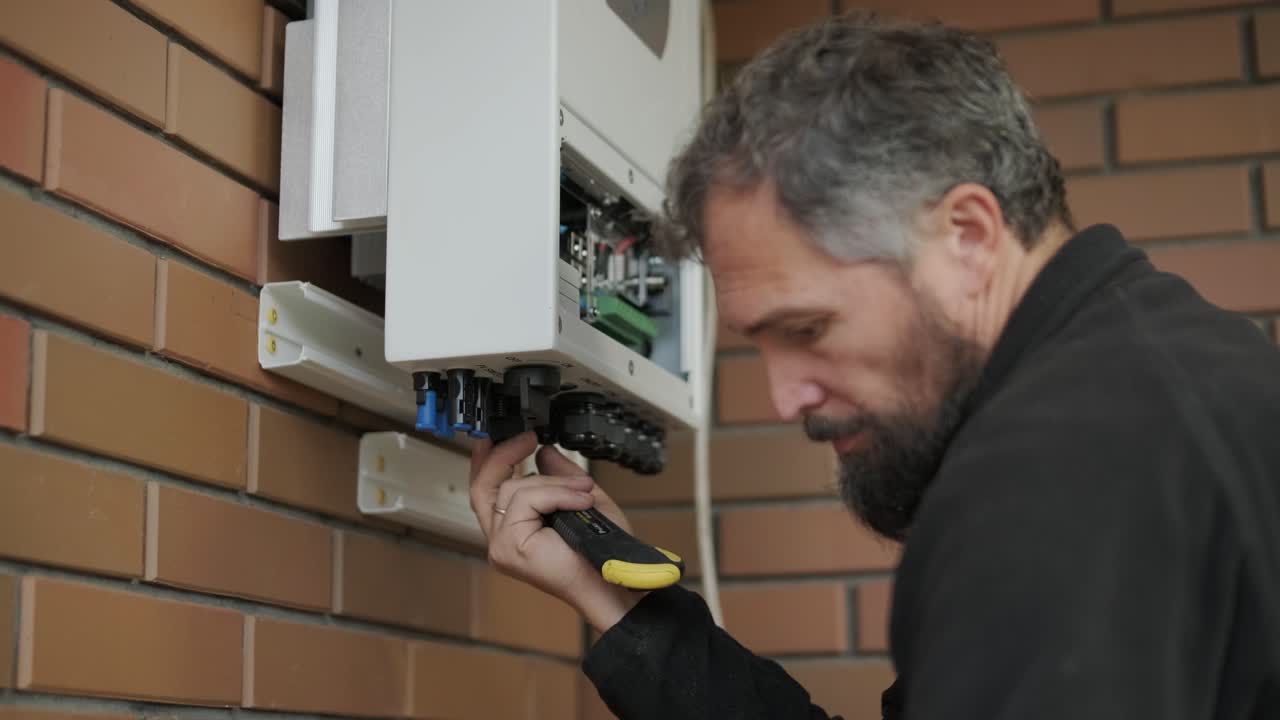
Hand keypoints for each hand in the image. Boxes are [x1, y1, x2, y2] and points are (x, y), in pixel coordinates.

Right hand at [469, 432, 644, 632]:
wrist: (612, 580)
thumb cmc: (600, 553)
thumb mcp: (581, 500)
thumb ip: (560, 477)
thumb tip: (545, 452)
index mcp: (513, 531)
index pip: (485, 491)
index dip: (485, 462)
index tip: (495, 438)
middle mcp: (500, 540)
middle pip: (483, 486)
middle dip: (503, 455)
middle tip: (526, 438)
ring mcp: (501, 545)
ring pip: (513, 489)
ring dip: (553, 483)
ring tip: (583, 490)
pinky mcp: (509, 546)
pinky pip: (527, 500)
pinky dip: (557, 494)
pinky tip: (579, 501)